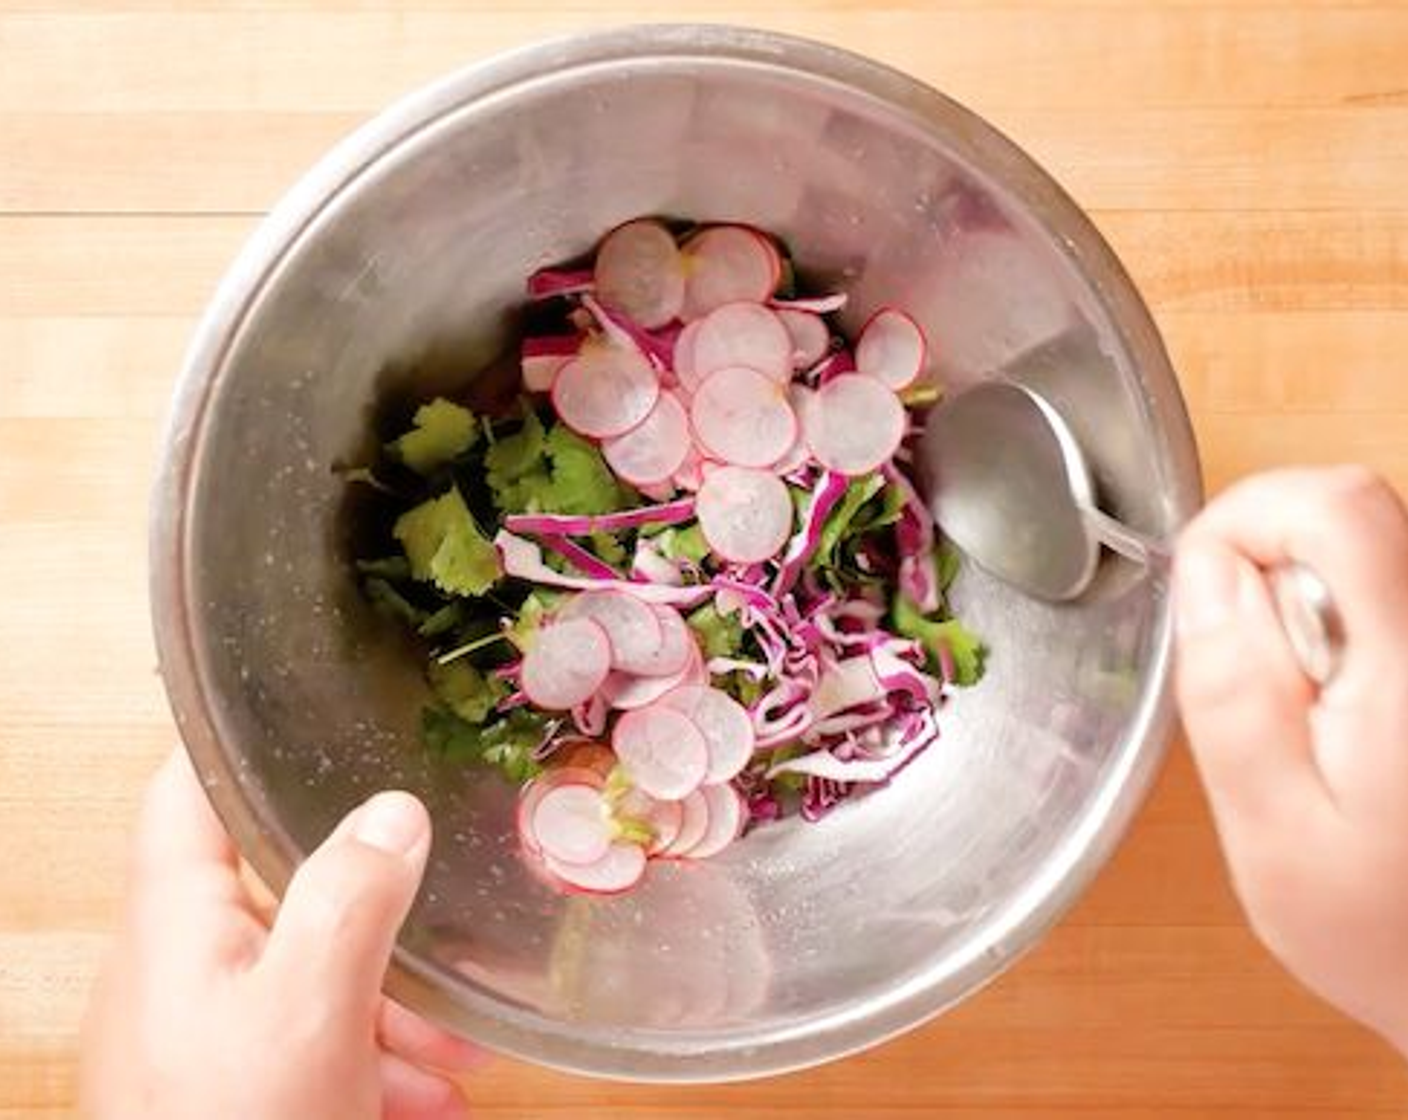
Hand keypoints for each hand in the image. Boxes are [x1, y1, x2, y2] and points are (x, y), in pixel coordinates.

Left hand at [80, 750, 482, 1118]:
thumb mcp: (311, 1013)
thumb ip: (350, 901)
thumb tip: (393, 813)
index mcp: (176, 926)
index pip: (187, 793)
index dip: (238, 743)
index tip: (307, 707)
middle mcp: (176, 972)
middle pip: (276, 892)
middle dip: (374, 908)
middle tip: (445, 926)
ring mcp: (196, 1035)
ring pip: (304, 976)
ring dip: (389, 1000)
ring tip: (455, 1045)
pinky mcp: (220, 1090)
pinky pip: (301, 1043)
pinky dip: (367, 1054)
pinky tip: (425, 1092)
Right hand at [1174, 466, 1407, 1054]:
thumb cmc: (1380, 929)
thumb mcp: (1271, 831)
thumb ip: (1231, 695)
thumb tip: (1205, 574)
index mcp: (1406, 672)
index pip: (1333, 506)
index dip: (1247, 519)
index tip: (1204, 593)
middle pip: (1355, 514)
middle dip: (1271, 569)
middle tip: (1256, 682)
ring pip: (1373, 549)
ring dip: (1308, 603)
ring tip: (1303, 711)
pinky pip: (1388, 596)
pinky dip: (1344, 627)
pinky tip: (1343, 711)